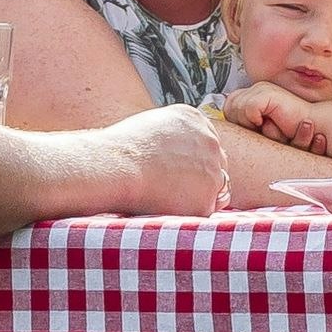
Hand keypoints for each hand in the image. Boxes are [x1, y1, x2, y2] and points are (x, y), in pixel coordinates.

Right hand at [67, 105, 234, 217]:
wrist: (115, 167)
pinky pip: (203, 210)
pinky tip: (165, 205)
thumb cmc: (120, 149)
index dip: (192, 160)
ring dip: (196, 194)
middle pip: (216, 164)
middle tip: (169, 186)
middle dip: (199, 177)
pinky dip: (187, 212)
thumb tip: (179, 158)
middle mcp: (211, 141)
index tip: (173, 169)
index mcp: (196, 119)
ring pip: (214, 188)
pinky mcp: (206, 199)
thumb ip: (174, 137)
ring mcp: (212, 170)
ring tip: (164, 195)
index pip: (207, 143)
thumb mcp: (151, 126)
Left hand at [213, 84, 331, 155]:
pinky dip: (255, 120)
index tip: (255, 129)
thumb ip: (247, 124)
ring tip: (268, 125)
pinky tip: (270, 121)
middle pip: (229, 108)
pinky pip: (248, 109)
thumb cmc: (292, 133)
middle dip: (241, 123)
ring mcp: (261, 89)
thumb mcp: (264, 129)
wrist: (315, 127)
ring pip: (236, 109)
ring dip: (250, 124)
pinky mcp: (267, 94)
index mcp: (254, 94)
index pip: (228, 107)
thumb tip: (224, 132)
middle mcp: (256, 88)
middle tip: (262, 127)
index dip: (237, 121)